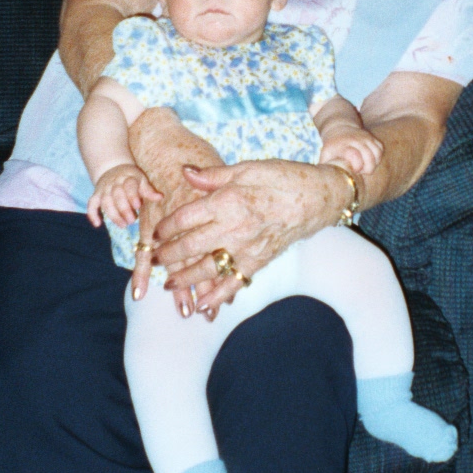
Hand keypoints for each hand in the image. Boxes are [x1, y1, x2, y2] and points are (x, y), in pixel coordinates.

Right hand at [86, 163, 159, 230]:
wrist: (113, 169)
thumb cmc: (132, 178)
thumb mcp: (141, 180)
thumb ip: (149, 190)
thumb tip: (160, 197)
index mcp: (128, 177)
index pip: (129, 185)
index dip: (132, 195)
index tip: (137, 205)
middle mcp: (114, 182)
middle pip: (117, 195)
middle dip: (123, 209)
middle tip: (132, 220)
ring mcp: (104, 189)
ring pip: (105, 202)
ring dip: (113, 214)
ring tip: (123, 225)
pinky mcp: (96, 195)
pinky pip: (91, 204)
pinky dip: (92, 214)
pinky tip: (98, 224)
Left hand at [154, 159, 352, 317]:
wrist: (318, 197)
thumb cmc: (282, 177)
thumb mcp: (246, 168)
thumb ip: (212, 174)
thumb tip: (185, 172)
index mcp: (226, 200)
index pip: (185, 217)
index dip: (166, 226)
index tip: (156, 232)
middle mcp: (233, 226)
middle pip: (190, 246)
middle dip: (168, 254)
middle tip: (155, 258)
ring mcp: (246, 247)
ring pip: (207, 268)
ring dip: (186, 278)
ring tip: (170, 283)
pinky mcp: (259, 261)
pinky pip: (234, 283)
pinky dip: (218, 296)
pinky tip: (204, 305)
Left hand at [318, 126, 381, 174]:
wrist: (339, 128)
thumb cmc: (332, 147)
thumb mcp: (326, 154)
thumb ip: (326, 167)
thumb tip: (327, 182)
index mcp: (342, 145)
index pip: (354, 155)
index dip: (357, 165)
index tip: (354, 170)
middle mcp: (355, 140)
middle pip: (368, 156)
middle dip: (367, 168)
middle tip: (361, 171)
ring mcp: (365, 138)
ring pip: (376, 153)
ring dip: (373, 164)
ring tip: (365, 167)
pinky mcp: (372, 138)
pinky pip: (380, 149)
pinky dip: (378, 158)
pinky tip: (370, 161)